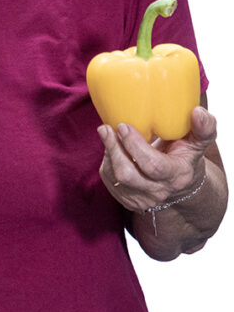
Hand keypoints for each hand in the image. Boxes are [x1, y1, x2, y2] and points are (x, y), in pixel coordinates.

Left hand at [97, 106, 216, 212]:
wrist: (180, 184)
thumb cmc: (186, 154)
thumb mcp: (199, 142)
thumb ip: (204, 127)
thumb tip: (198, 112)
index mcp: (177, 175)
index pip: (153, 165)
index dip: (135, 145)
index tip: (124, 125)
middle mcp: (159, 191)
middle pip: (127, 174)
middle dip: (114, 148)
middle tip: (107, 127)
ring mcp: (142, 199)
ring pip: (114, 177)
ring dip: (108, 151)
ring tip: (106, 132)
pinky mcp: (126, 199)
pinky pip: (108, 179)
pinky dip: (106, 160)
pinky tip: (112, 147)